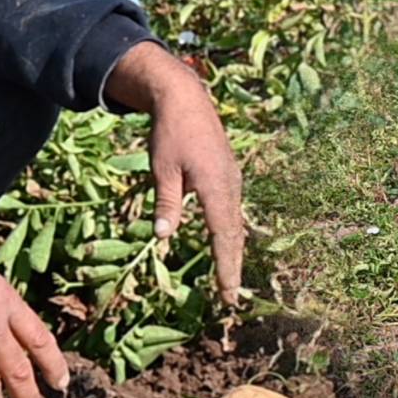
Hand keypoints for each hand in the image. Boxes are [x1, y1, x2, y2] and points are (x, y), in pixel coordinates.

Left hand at [105, 42, 245, 304]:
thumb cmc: (170, 132)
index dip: (226, 268)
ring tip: (228, 279)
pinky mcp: (228, 176)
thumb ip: (166, 204)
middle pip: (234, 236)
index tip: (228, 294)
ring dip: (232, 252)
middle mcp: (230, 187)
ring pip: (235, 224)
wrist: (185, 99)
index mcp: (215, 188)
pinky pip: (232, 211)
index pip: (223, 236)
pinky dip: (230, 233)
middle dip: (232, 268)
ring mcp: (232, 181)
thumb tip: (163, 238)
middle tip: (230, 299)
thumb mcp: (162, 169)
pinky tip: (224, 245)